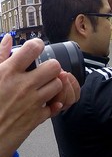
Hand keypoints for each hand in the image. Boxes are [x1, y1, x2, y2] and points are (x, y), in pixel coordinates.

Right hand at [0, 36, 76, 156]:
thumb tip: (8, 40)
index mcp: (8, 72)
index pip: (32, 49)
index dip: (37, 45)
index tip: (35, 48)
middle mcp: (24, 85)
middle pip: (54, 66)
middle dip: (51, 66)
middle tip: (44, 70)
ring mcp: (33, 101)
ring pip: (58, 84)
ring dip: (53, 83)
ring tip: (43, 86)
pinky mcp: (38, 117)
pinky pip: (56, 106)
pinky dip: (52, 104)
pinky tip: (43, 102)